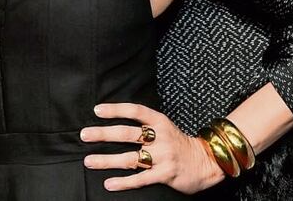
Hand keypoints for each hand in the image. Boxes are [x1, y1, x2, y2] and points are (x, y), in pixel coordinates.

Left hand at [80, 102, 225, 193]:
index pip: (135, 111)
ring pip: (130, 157)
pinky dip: (124, 182)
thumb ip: (146, 126)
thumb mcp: (165, 128)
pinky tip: (109, 183)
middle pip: (127, 133)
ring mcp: (163, 156)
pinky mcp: (165, 174)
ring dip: (107, 160)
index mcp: (160, 122)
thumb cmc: (180, 145)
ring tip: (89, 161)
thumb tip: (117, 124)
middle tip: (84, 135)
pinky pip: (141, 179)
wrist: (208, 162)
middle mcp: (161, 137)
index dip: (116, 109)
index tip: (97, 110)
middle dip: (103, 134)